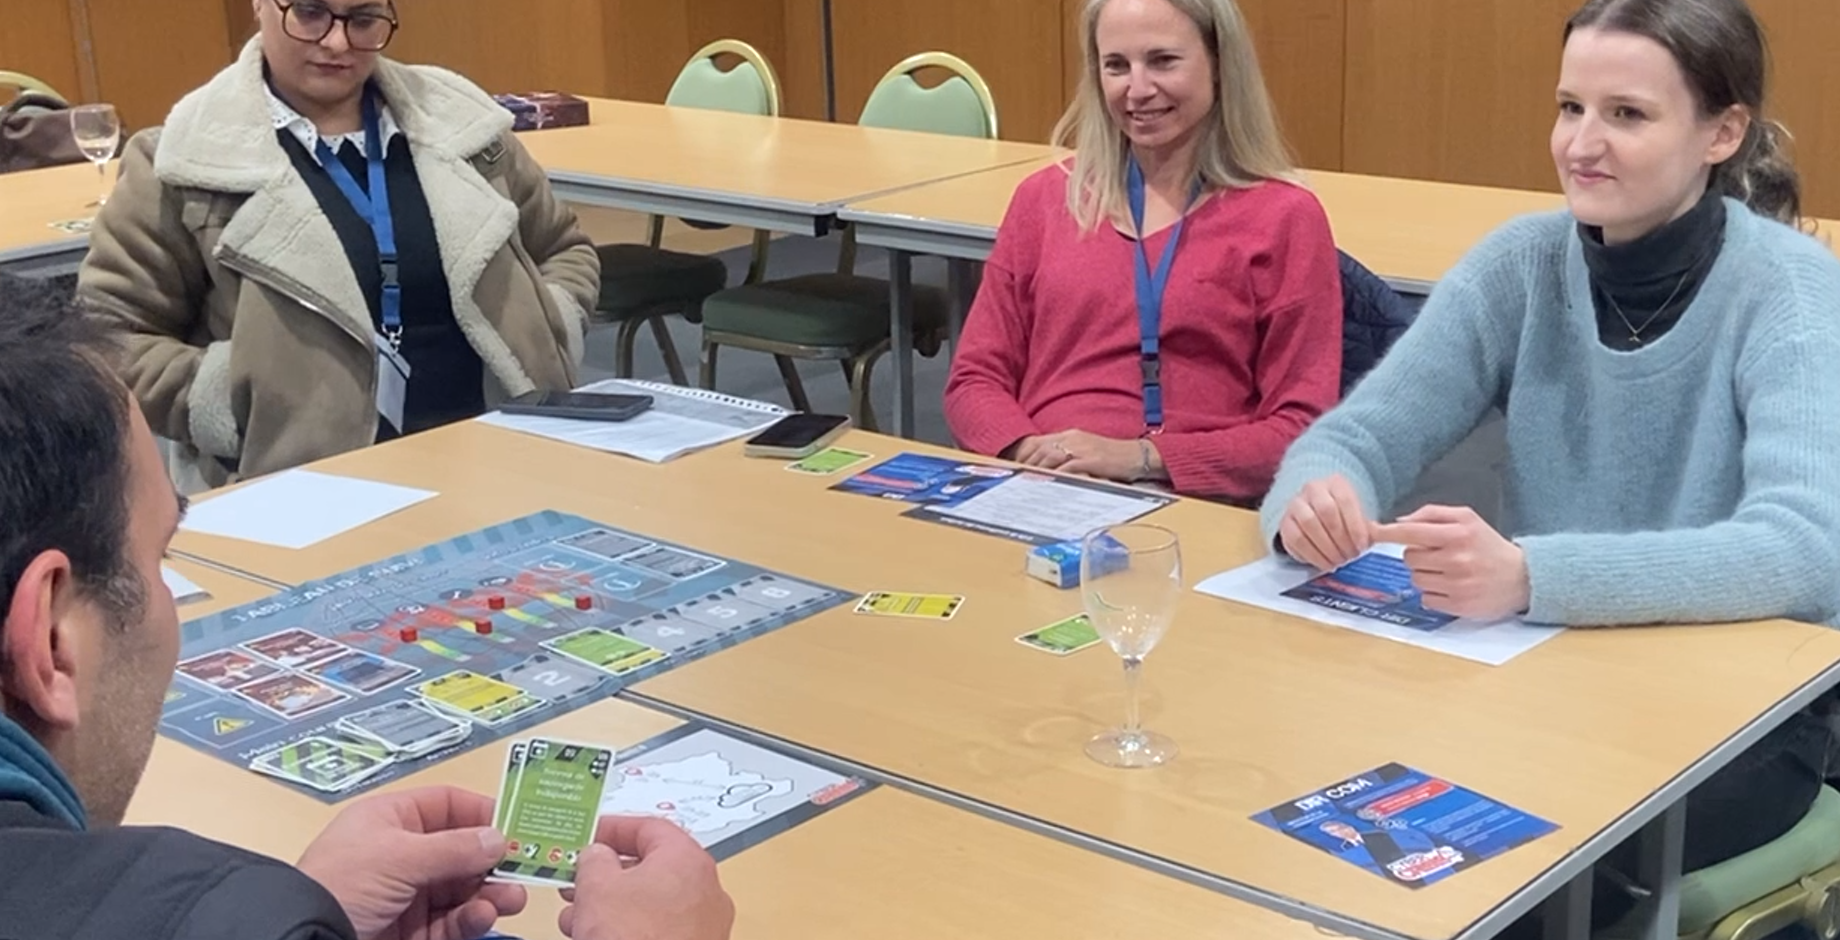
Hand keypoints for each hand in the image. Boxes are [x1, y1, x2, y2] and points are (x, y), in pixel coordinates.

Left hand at [296, 786, 526, 939]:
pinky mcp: (413, 932)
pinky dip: (472, 918)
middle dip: (493, 860)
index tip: (517, 826)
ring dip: (490, 892)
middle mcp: (402, 855)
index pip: (446, 806)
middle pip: (462, 850)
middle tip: (525, 868)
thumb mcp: (398, 857)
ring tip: (511, 898)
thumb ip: (454, 848)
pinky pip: (452, 921)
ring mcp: (408, 896)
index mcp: (390, 822)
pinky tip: (484, 916)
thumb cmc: (344, 884)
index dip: (481, 813)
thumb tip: (500, 838)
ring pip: (463, 888)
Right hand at [559, 816, 733, 939]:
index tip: (587, 836)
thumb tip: (597, 854)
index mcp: (686, 859)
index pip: (649, 827)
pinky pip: (658, 927)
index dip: (613, 828)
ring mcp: (703, 922)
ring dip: (610, 904)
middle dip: (606, 874)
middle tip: (576, 878)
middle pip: (650, 866)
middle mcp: (704, 887)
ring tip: (575, 915)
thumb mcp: (598, 887)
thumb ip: (594, 859)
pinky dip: (628, 926)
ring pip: (651, 901)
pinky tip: (596, 937)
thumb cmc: (634, 937)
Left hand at [1017, 430, 1149, 481]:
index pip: (1037, 441)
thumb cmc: (1110, 458)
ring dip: (1037, 470)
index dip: (1023, 454)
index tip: (1014, 467)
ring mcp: (1082, 448)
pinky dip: (1056, 476)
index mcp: (1070, 435)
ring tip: (1028, 483)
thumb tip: (1047, 468)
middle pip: (1040, 449)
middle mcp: (1073, 438)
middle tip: (1016, 479)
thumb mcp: (1085, 452)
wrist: (1136, 455)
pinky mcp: (1091, 460)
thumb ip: (1066, 456)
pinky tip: (1049, 485)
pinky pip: (1068, 467)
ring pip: (1050, 456)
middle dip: (1026, 464)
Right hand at [1277, 475, 1372, 570]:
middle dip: (1341, 539)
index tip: (1363, 546)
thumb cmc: (1342, 516)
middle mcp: (1312, 489)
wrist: (1314, 510)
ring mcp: (1296, 504)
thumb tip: (1378, 539)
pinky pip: (1295, 538)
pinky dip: (1312, 555)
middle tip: (1351, 556)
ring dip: (1326, 548)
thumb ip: (1366, 526)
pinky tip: (1325, 563)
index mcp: (1335, 483)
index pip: (1345, 501)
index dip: (1355, 526)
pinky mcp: (1285, 522)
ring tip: (1339, 561)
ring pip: (1308, 524)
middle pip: (1326, 511)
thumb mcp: (1357, 515)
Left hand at [1370, 504, 1529, 619]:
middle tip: (1439, 555)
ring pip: (1415, 579)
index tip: (1372, 532)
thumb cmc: (1488, 545)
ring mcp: (1457, 584)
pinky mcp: (1459, 606)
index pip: (1411, 533)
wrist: (1522, 577)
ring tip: (1448, 571)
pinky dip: (1433, 593)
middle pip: (1409, 558)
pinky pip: (1426, 598)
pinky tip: (1451, 587)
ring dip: (1425, 575)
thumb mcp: (1467, 518)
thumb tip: (1399, 521)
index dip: (1388, 533)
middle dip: (1418, 555)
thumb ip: (1431, 514)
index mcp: (1457, 534)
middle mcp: (1456, 559)